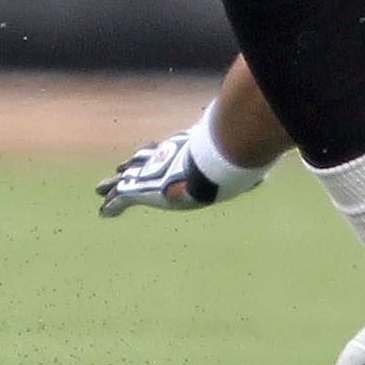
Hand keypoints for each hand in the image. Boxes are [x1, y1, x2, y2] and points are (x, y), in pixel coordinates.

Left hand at [95, 123, 262, 216]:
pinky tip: (103, 213)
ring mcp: (149, 172)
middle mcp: (161, 159)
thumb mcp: (234, 170)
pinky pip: (120, 198)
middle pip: (141, 160)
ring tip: (98, 190)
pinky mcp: (139, 188)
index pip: (165, 151)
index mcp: (180, 153)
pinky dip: (112, 206)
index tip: (147, 155)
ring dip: (112, 186)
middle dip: (131, 165)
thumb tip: (265, 177)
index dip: (156, 153)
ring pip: (125, 179)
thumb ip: (246, 173)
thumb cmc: (221, 165)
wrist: (205, 169)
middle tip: (121, 167)